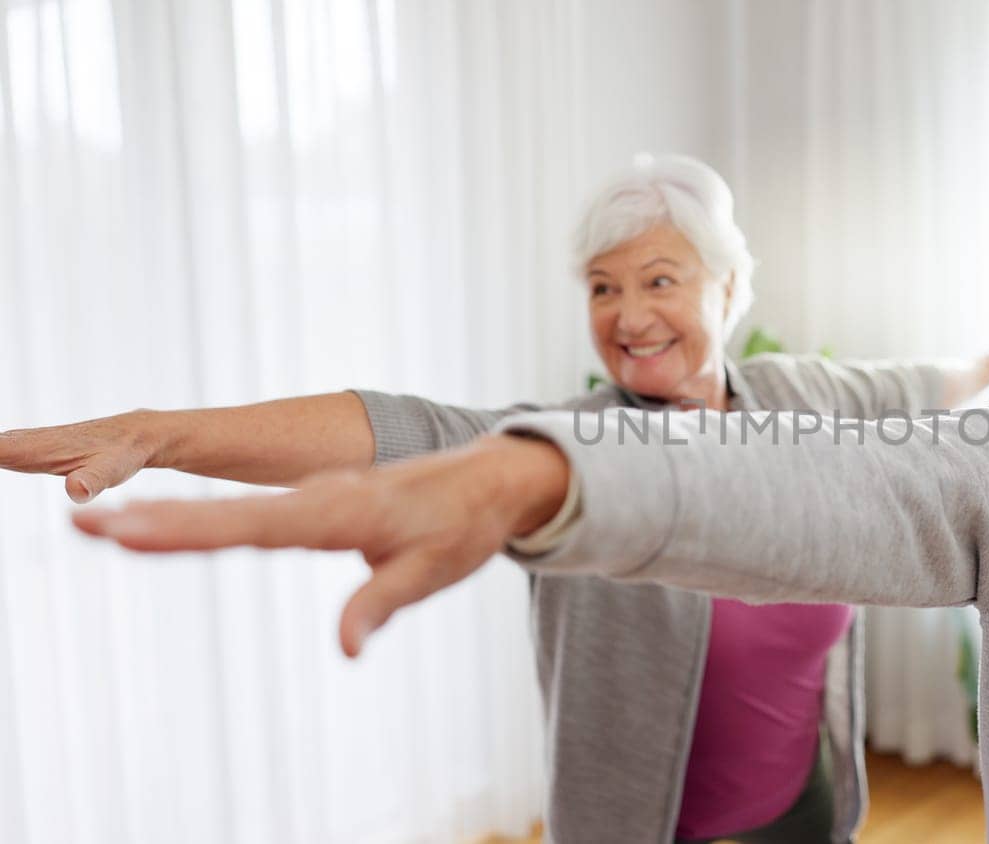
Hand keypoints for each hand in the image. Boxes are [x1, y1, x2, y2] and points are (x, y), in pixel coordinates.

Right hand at [0, 411, 164, 502]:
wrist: (142, 434)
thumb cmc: (126, 453)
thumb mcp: (111, 470)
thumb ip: (91, 481)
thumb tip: (75, 490)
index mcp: (40, 448)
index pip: (1, 450)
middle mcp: (32, 442)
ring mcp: (35, 443)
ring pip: (2, 444)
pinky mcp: (40, 448)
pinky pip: (7, 448)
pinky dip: (0, 451)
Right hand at [72, 434, 571, 656]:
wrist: (488, 480)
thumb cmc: (461, 527)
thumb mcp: (432, 571)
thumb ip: (382, 602)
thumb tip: (344, 649)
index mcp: (340, 511)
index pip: (255, 527)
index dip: (191, 532)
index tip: (130, 531)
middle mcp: (317, 498)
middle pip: (226, 515)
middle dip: (154, 522)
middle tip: (82, 523)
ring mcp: (313, 498)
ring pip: (231, 511)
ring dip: (166, 517)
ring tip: (97, 525)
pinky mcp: (315, 504)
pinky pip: (250, 514)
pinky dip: (201, 518)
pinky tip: (157, 524)